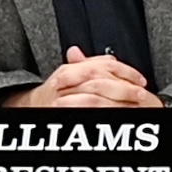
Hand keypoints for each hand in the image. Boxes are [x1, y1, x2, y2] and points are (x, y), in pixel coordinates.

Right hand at [11, 47, 158, 108]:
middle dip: (122, 87)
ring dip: (118, 101)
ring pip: (93, 99)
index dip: (123, 71)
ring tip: (135, 104)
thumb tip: (111, 58)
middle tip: (141, 92)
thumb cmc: (54, 94)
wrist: (30, 109)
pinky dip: (105, 111)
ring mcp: (62, 102)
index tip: (140, 79)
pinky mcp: (64, 114)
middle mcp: (62, 86)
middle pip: (97, 82)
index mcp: (66, 74)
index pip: (98, 67)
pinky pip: (87, 112)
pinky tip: (120, 113)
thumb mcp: (70, 76)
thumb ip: (88, 66)